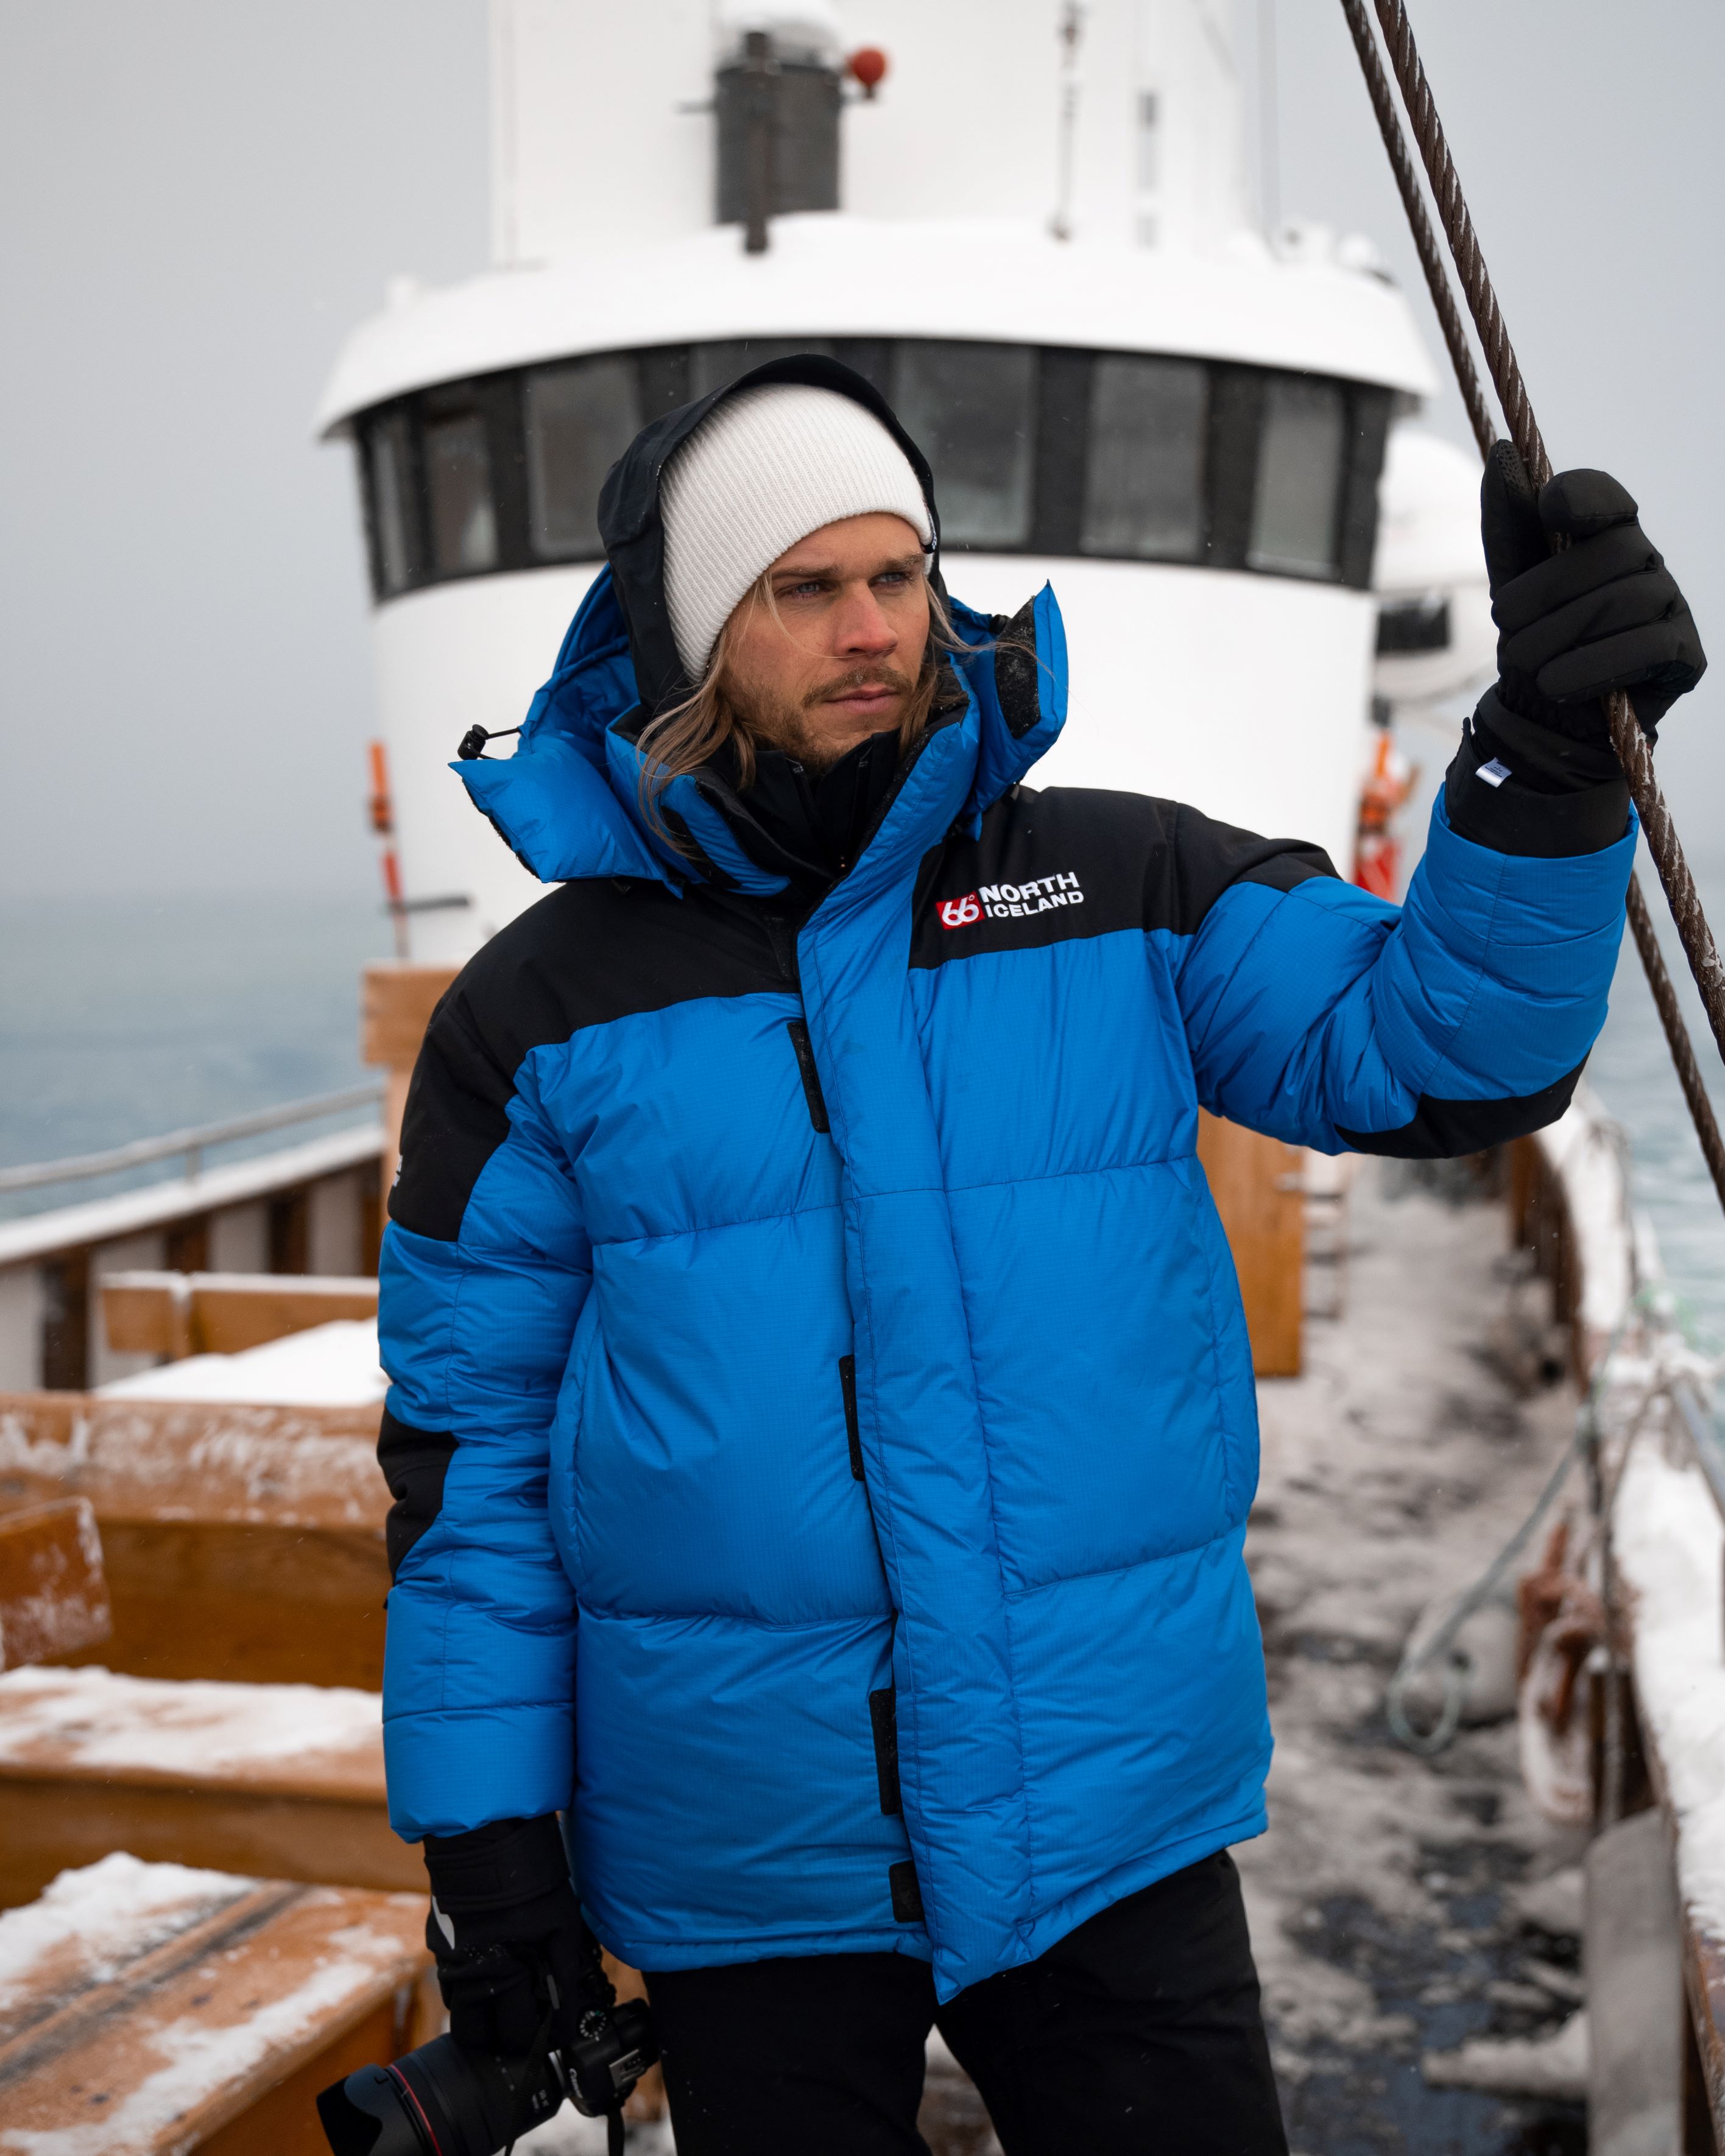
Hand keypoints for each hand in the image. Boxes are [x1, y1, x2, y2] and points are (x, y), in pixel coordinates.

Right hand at [422, 1814, 611, 2058]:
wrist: (487, 1836)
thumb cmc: (532, 1878)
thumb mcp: (562, 1924)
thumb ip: (564, 1974)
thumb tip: (566, 2018)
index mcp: (503, 1971)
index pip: (517, 2033)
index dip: (538, 2039)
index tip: (551, 2036)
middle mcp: (469, 1975)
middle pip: (481, 2039)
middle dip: (506, 2036)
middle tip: (529, 2020)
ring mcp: (448, 1962)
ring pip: (462, 2017)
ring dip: (485, 2018)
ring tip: (512, 1998)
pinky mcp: (438, 1947)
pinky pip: (451, 1987)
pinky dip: (470, 1991)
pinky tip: (493, 1971)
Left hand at [1481, 442, 1704, 741]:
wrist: (1547, 714)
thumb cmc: (1535, 637)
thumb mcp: (1511, 580)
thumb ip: (1508, 522)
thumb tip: (1504, 454)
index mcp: (1607, 536)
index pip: (1605, 497)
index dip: (1581, 497)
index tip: (1548, 508)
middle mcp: (1647, 563)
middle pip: (1608, 556)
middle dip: (1544, 592)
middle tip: (1503, 624)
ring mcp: (1672, 606)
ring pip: (1623, 603)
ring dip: (1558, 636)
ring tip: (1523, 662)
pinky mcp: (1684, 654)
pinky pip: (1645, 647)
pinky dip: (1591, 666)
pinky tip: (1556, 682)